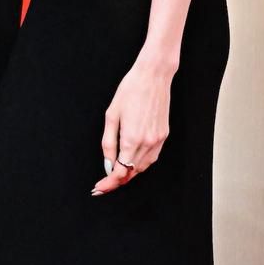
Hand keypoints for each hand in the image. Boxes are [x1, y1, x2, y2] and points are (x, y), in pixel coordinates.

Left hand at [92, 52, 175, 195]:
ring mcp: (158, 140)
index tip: (99, 188)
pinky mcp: (164, 135)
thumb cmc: (130, 90)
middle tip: (102, 185)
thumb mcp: (111, 116)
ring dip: (129, 174)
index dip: (109, 183)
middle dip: (116, 181)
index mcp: (132, 138)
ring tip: (115, 175)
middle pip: (131, 173)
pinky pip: (152, 158)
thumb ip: (108, 143)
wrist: (153, 76)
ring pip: (143, 168)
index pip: (120, 172)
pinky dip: (140, 164)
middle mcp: (147, 142)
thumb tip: (108, 165)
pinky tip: (131, 162)